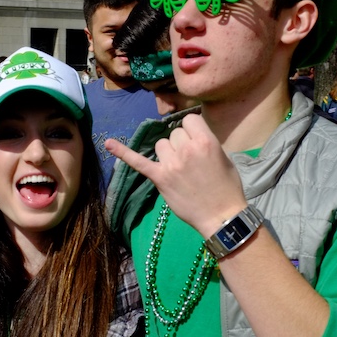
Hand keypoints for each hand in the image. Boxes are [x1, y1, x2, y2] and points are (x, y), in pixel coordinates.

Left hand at [105, 113, 246, 237]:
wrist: (221, 216)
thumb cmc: (227, 187)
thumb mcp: (223, 156)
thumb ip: (205, 142)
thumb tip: (190, 136)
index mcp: (205, 141)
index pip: (189, 120)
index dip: (191, 130)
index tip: (194, 140)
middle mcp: (186, 149)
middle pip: (173, 134)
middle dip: (180, 144)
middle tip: (190, 163)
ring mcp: (171, 164)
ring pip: (160, 145)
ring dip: (167, 154)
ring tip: (178, 169)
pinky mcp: (160, 178)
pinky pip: (138, 162)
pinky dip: (123, 153)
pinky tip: (108, 144)